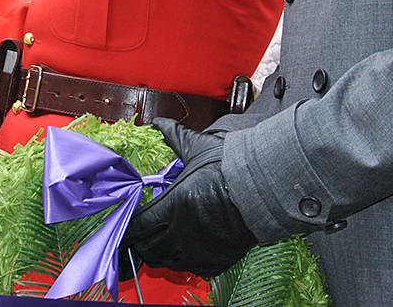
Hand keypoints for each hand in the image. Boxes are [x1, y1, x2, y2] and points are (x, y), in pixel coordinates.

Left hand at [122, 118, 257, 277]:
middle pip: (148, 247)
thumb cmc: (231, 167)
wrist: (266, 188)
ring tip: (163, 239)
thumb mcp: (199, 149)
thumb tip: (159, 123)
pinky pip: (191, 268)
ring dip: (161, 251)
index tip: (126, 223)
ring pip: (167, 261)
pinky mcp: (216, 261)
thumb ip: (175, 137)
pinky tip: (187, 248)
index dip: (129, 226)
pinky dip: (184, 261)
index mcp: (174, 205)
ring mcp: (199, 250)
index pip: (138, 226)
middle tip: (144, 230)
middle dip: (142, 240)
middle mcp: (182, 233)